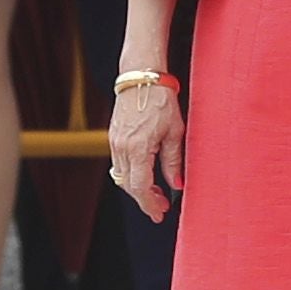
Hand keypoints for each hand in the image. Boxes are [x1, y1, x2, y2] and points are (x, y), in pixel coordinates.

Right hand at [109, 69, 183, 217]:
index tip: (159, 213)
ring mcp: (115, 142)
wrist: (142, 76)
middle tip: (160, 207)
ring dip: (136, 188)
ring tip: (155, 193)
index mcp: (138, 148)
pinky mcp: (113, 136)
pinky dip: (130, 174)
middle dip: (144, 199)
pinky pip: (119, 164)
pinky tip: (144, 175)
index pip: (140, 187)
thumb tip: (176, 185)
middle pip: (128, 185)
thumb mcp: (175, 132)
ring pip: (122, 176)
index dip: (149, 204)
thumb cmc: (161, 100)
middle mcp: (122, 147)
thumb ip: (173, 161)